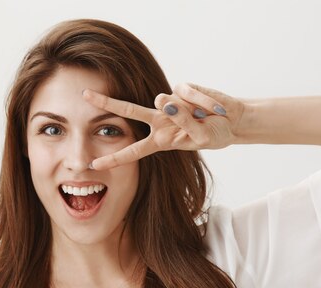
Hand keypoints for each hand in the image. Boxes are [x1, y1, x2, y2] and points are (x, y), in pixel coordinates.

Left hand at [82, 83, 245, 169]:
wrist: (234, 120)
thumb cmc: (215, 134)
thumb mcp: (201, 138)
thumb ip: (183, 121)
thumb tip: (164, 101)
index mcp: (161, 141)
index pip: (133, 151)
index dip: (114, 159)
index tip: (93, 165)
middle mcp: (160, 121)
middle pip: (129, 110)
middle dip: (107, 103)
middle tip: (85, 95)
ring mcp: (170, 103)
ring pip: (167, 102)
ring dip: (190, 112)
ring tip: (208, 117)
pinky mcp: (182, 89)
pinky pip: (186, 93)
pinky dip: (202, 101)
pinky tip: (213, 107)